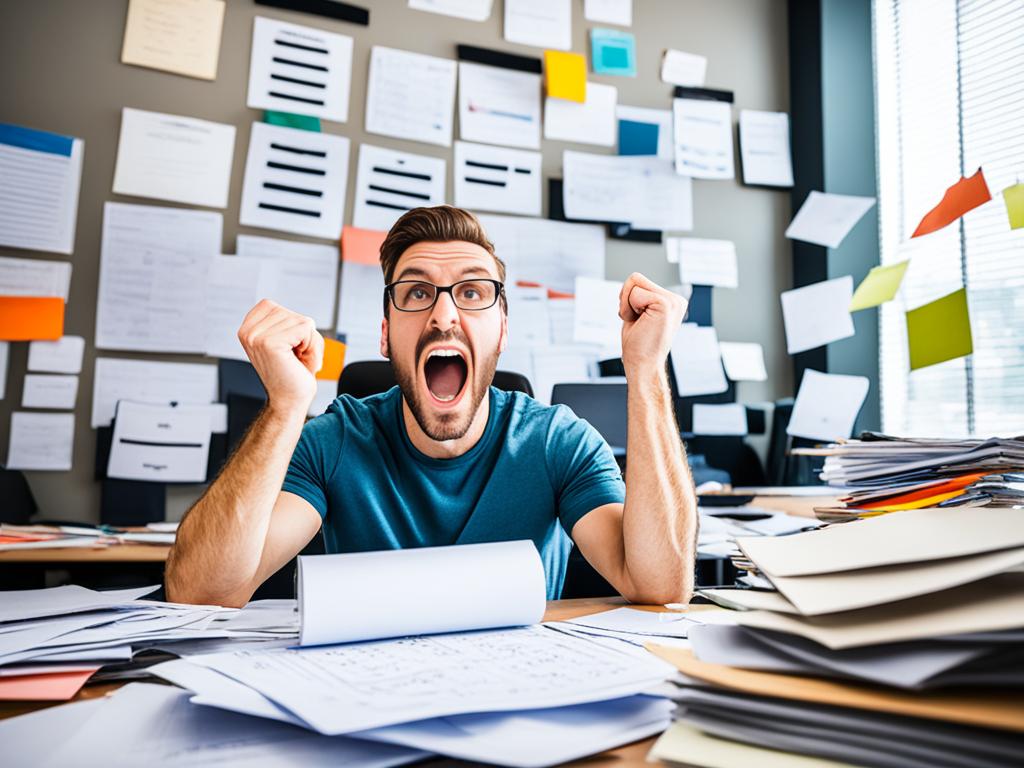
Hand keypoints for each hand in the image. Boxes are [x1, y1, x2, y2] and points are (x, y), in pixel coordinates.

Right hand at [238, 299, 323, 416]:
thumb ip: (292, 321)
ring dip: (309, 343)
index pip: (279, 309)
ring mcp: (256, 337)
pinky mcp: (269, 343)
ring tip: (297, 361)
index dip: (292, 328)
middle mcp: (247, 331)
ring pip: (302, 321)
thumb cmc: (293, 373)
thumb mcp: (290, 339)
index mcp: (248, 328)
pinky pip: (306, 328)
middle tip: (295, 358)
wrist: (290, 402)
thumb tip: (305, 323)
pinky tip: (300, 361)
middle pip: (292, 314)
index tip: (287, 349)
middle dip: (303, 336)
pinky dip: (311, 346)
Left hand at [618, 273, 687, 378]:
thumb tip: (634, 280)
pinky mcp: (666, 304)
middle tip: (637, 323)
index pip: (638, 281)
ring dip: (627, 305)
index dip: (628, 300)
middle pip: (635, 278)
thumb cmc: (638, 346)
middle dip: (626, 301)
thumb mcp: (638, 314)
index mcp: (671, 301)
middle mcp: (675, 299)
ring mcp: (673, 301)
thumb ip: (639, 296)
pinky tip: (640, 324)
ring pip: (634, 282)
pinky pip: (634, 292)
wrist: (644, 366)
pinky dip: (628, 309)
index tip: (638, 321)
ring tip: (639, 324)